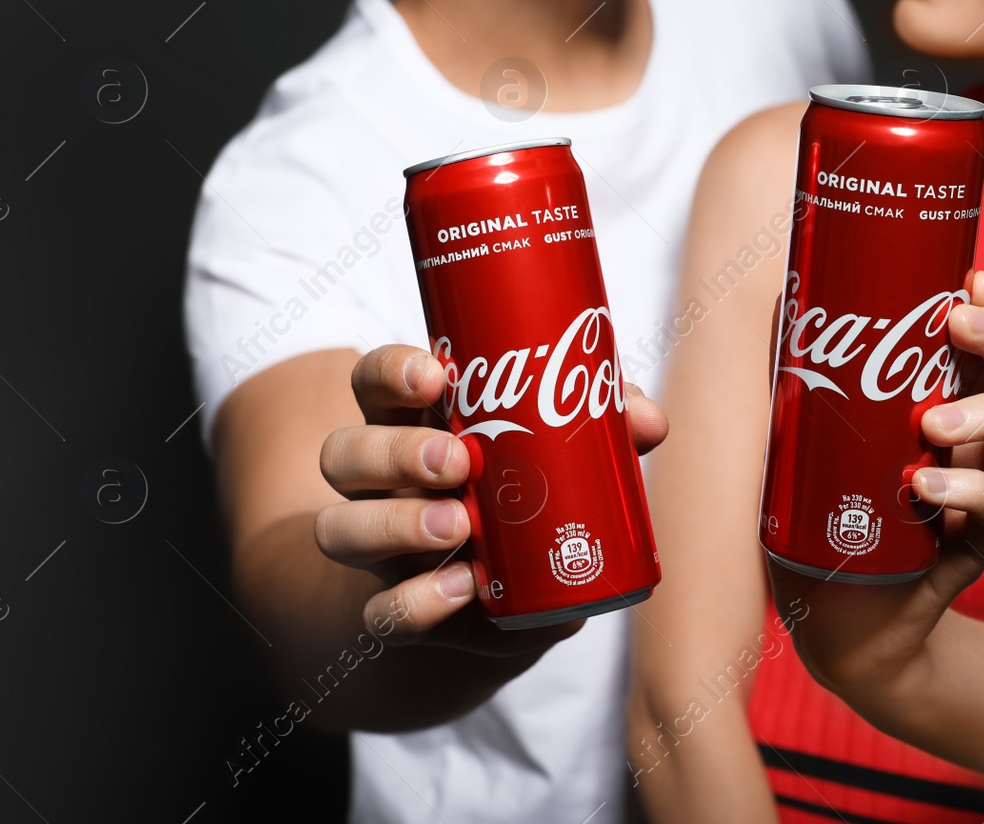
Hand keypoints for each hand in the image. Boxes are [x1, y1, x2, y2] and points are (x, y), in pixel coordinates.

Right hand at [315, 344, 668, 656]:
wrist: (514, 597)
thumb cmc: (532, 492)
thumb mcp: (563, 451)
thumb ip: (603, 426)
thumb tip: (645, 421)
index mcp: (415, 421)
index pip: (373, 381)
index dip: (391, 371)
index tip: (436, 375)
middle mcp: (381, 480)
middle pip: (344, 453)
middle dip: (396, 453)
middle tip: (459, 460)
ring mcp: (380, 546)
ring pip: (338, 529)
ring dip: (395, 525)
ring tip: (458, 525)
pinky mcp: (396, 607)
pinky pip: (379, 612)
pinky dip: (416, 601)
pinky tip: (462, 587)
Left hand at [768, 269, 983, 695]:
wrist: (834, 626)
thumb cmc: (822, 521)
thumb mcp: (802, 443)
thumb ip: (797, 385)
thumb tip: (777, 306)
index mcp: (945, 404)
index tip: (973, 275)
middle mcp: (975, 444)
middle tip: (959, 323)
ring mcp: (980, 495)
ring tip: (934, 423)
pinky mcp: (971, 550)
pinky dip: (968, 495)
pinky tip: (925, 488)